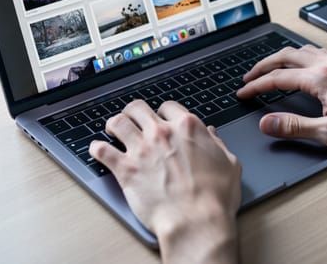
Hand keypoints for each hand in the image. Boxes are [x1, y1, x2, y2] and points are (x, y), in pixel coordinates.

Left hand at [89, 100, 240, 263]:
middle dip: (134, 112)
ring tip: (113, 130)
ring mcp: (141, 149)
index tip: (162, 119)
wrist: (195, 220)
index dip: (164, 113)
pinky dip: (97, 148)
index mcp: (187, 127)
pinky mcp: (126, 169)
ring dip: (114, 124)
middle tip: (133, 120)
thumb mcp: (229, 164)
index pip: (168, 106)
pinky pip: (102, 151)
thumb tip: (212, 135)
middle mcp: (162, 133)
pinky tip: (97, 149)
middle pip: (138, 108)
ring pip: (118, 122)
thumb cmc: (214, 197)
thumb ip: (217, 144)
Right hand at [237, 45, 326, 152]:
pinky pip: (315, 52)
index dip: (256, 86)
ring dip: (279, 57)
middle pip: (284, 56)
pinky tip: (300, 62)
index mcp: (320, 79)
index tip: (243, 93)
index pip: (277, 78)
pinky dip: (298, 55)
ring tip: (268, 67)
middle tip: (248, 78)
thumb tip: (267, 122)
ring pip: (300, 50)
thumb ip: (294, 126)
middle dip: (262, 66)